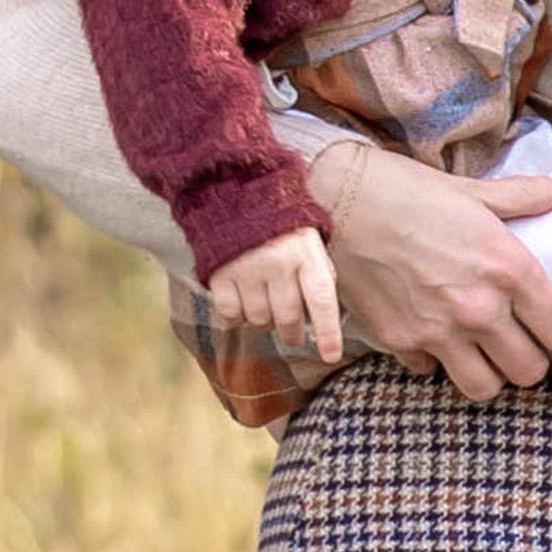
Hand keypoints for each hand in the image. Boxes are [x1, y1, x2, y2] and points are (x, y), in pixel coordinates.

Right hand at [202, 226, 338, 352]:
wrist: (237, 195)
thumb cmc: (283, 228)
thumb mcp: (311, 245)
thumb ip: (317, 276)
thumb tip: (323, 319)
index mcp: (307, 256)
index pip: (322, 302)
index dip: (329, 334)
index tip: (330, 356)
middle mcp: (278, 264)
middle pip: (288, 318)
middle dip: (293, 334)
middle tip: (294, 335)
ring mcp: (247, 269)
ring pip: (259, 320)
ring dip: (264, 322)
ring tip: (265, 306)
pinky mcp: (220, 274)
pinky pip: (230, 314)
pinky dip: (236, 317)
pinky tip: (241, 302)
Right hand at [305, 135, 551, 398]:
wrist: (337, 200)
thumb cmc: (410, 190)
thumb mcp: (476, 191)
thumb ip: (529, 196)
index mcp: (510, 269)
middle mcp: (480, 308)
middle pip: (529, 372)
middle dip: (533, 365)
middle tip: (524, 348)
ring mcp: (438, 330)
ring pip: (485, 388)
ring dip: (490, 375)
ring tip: (485, 355)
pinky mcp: (399, 341)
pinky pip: (432, 372)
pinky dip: (437, 363)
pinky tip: (435, 338)